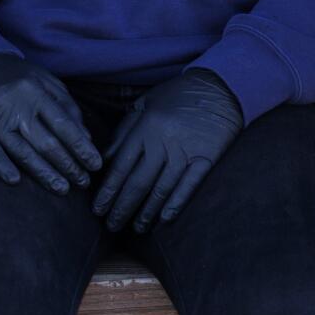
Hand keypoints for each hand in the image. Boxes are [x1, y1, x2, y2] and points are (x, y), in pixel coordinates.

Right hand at [0, 54, 102, 194]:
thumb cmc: (18, 78)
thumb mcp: (46, 82)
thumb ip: (67, 107)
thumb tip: (85, 138)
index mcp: (36, 92)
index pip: (64, 125)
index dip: (81, 148)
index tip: (95, 165)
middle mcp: (16, 105)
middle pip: (46, 143)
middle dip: (68, 166)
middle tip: (82, 182)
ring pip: (21, 151)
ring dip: (43, 173)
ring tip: (62, 189)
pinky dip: (1, 165)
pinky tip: (15, 181)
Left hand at [92, 69, 243, 232]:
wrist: (218, 87)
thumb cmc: (176, 96)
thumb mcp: (143, 105)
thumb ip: (124, 132)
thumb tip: (104, 159)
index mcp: (144, 128)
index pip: (120, 166)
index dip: (107, 190)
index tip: (96, 208)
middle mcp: (163, 141)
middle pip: (137, 181)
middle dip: (121, 206)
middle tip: (110, 225)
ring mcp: (186, 150)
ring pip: (161, 187)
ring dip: (147, 211)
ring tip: (135, 227)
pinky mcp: (207, 158)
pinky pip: (190, 185)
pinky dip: (176, 203)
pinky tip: (164, 219)